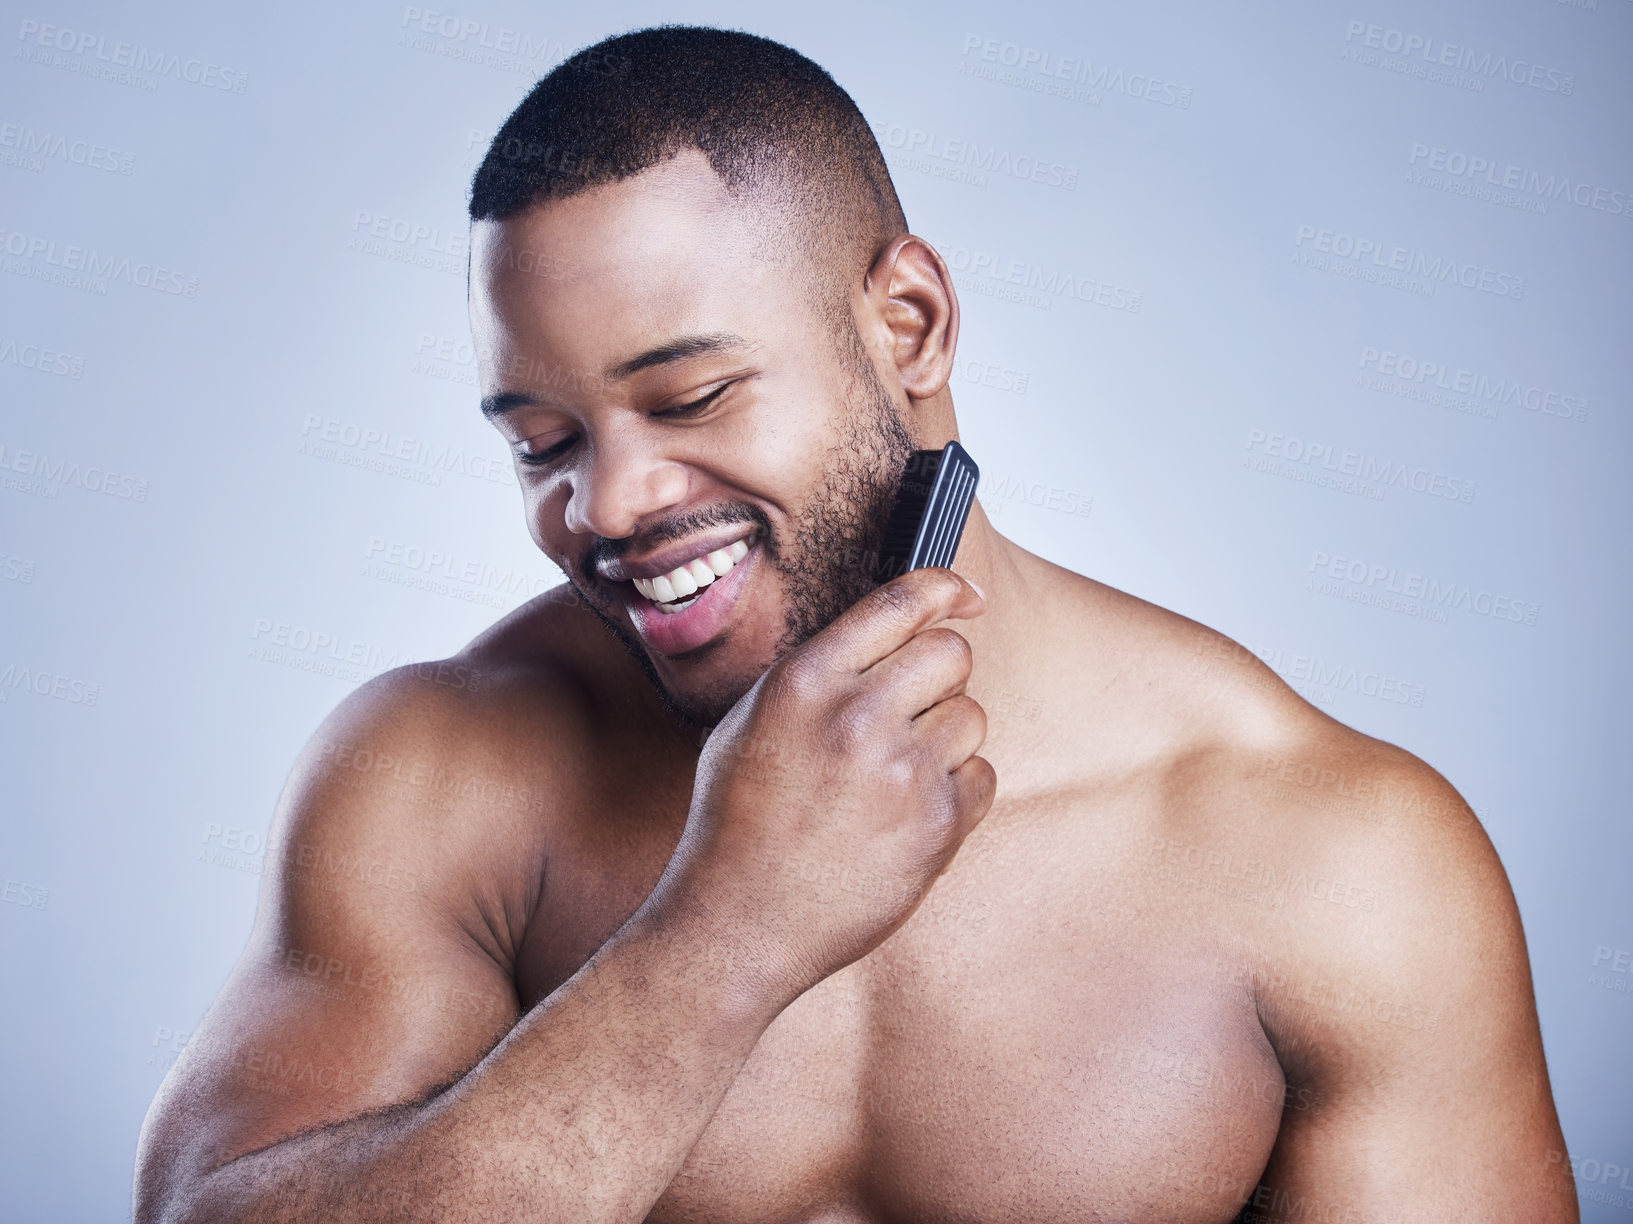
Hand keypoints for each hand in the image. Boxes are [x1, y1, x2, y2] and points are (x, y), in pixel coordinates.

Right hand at [658, 567, 995, 1001]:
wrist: (737, 924)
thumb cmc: (736, 825)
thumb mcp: (751, 723)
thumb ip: (819, 673)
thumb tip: (894, 632)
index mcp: (805, 680)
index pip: (900, 601)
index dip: (946, 589)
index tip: (968, 597)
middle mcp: (857, 716)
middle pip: (952, 652)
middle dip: (940, 677)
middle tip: (911, 713)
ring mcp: (902, 772)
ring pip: (972, 715)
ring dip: (945, 739)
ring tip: (890, 780)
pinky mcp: (937, 826)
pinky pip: (982, 776)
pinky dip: (956, 794)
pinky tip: (904, 817)